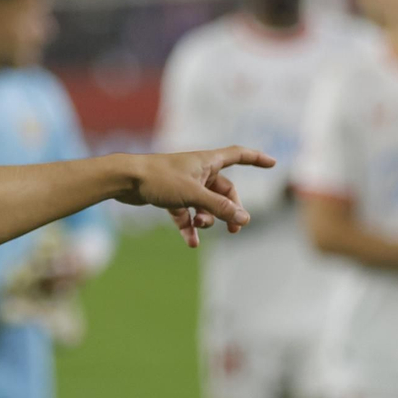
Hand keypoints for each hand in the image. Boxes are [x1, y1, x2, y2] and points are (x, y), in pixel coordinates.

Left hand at [120, 147, 276, 247]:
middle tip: (234, 229)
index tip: (272, 163)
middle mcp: (198, 170)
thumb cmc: (159, 179)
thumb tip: (244, 218)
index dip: (256, 158)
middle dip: (230, 209)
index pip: (239, 155)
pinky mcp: (171, 196)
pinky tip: (190, 242)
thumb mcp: (194, 194)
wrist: (125, 180)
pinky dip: (190, 226)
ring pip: (206, 204)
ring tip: (200, 227)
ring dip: (208, 218)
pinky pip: (187, 213)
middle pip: (224, 190)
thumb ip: (219, 207)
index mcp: (207, 161)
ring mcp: (185, 184)